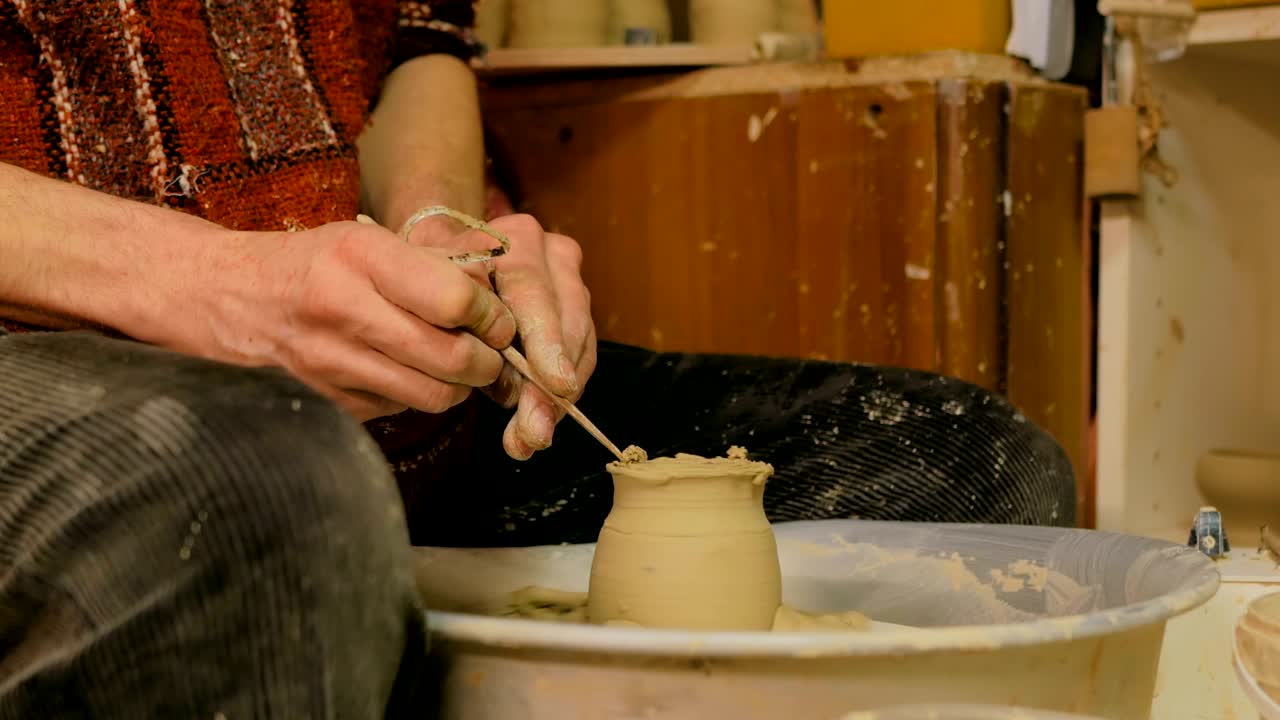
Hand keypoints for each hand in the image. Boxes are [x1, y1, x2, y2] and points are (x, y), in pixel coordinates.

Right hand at [185, 221, 516, 420]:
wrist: (221, 298)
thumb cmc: (308, 264)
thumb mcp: (365, 241)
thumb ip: (431, 264)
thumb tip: (495, 288)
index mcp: (360, 257)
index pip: (456, 300)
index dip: (493, 316)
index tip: (499, 320)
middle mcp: (344, 310)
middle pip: (453, 358)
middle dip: (488, 361)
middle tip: (491, 352)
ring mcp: (332, 364)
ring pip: (433, 396)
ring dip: (460, 387)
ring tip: (458, 365)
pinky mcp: (327, 402)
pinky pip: (400, 409)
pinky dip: (417, 396)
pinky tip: (408, 374)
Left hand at [411, 213, 595, 459]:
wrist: (447, 263)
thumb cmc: (435, 282)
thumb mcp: (436, 299)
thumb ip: (466, 335)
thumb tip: (509, 392)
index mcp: (513, 239)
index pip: (535, 290)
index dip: (547, 341)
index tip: (555, 384)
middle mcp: (551, 253)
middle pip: (568, 320)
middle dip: (554, 384)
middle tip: (539, 429)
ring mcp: (570, 281)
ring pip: (580, 343)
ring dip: (558, 397)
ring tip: (532, 436)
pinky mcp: (578, 310)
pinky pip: (581, 355)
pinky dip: (560, 393)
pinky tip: (539, 421)